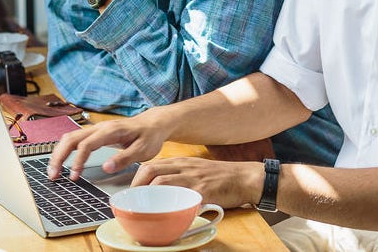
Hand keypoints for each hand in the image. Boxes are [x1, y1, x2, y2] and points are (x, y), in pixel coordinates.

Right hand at [47, 113, 167, 180]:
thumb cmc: (149, 136)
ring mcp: (96, 129)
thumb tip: (106, 167)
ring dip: (59, 154)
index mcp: (110, 131)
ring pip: (70, 138)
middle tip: (53, 175)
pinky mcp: (95, 134)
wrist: (153, 124)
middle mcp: (100, 128)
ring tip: (53, 172)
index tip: (74, 176)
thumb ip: (125, 158)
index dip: (77, 160)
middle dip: (59, 156)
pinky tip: (62, 162)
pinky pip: (74, 139)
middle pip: (71, 138)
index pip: (86, 144)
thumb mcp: (143, 150)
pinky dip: (65, 150)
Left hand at [132, 157, 263, 208]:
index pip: (151, 164)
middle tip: (133, 200)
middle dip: (136, 186)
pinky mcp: (202, 190)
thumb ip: (181, 177)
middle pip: (150, 170)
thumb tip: (162, 192)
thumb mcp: (197, 170)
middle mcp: (184, 167)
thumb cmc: (222, 177)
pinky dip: (169, 205)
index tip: (132, 191)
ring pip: (161, 182)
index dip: (137, 178)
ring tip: (143, 208)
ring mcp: (192, 178)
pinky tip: (165, 214)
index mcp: (182, 162)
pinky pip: (181, 196)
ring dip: (147, 196)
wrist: (245, 177)